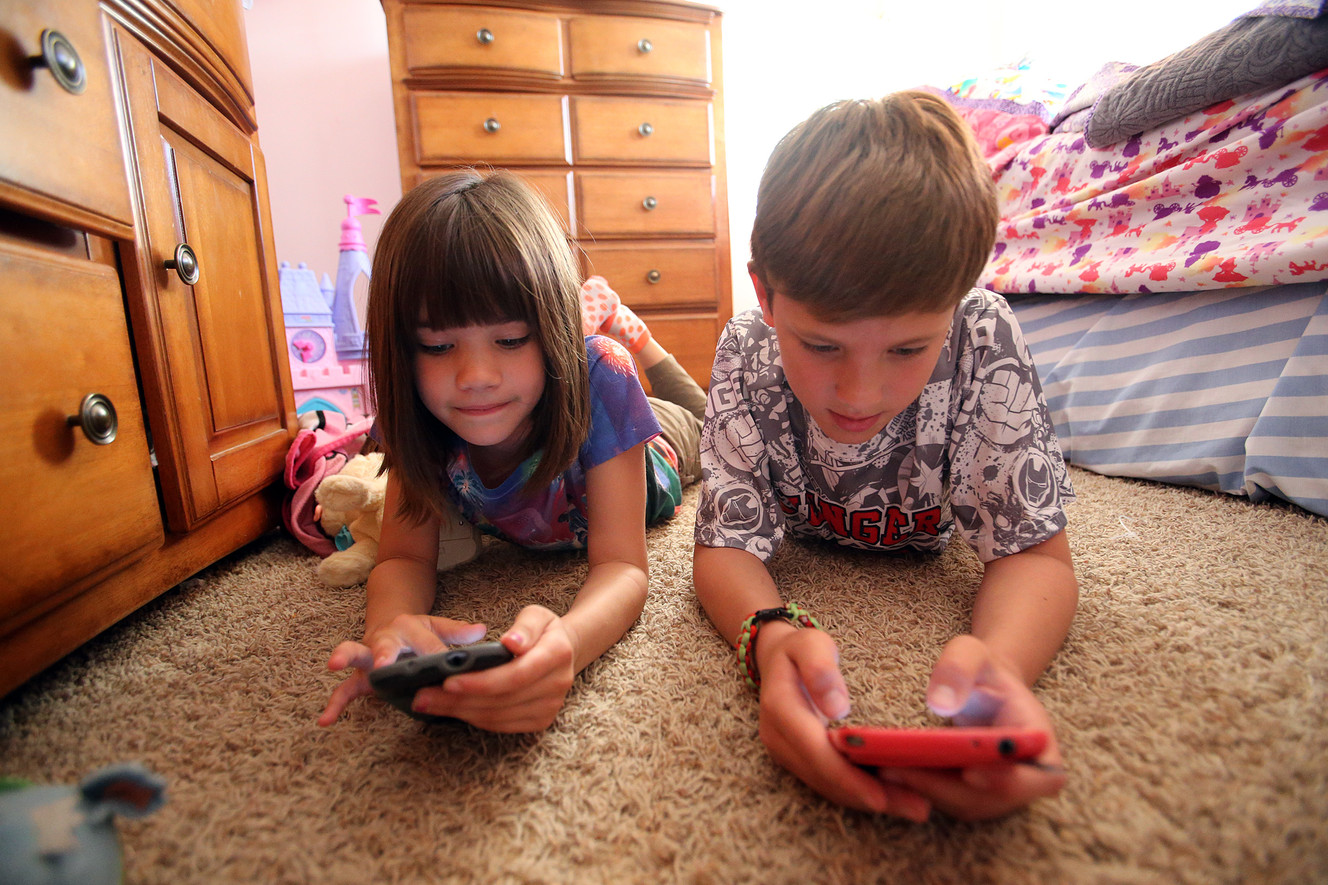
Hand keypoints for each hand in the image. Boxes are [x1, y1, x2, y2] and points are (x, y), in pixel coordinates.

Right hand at [317, 615, 486, 725]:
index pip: (426, 643)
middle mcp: (386, 639)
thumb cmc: (417, 631)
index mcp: (410, 627)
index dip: (436, 654)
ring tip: (335, 665)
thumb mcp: (437, 627)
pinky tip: (326, 721)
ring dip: (346, 658)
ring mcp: (369, 657)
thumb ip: (457, 631)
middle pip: (384, 643)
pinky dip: (335, 705)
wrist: (389, 623)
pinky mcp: (360, 676)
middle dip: (384, 653)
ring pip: (355, 655)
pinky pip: (345, 690)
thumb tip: (480, 631)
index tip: (445, 664)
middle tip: (383, 663)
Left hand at [410, 605, 575, 732]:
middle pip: (502, 699)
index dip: (481, 682)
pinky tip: (451, 710)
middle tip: (423, 695)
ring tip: (428, 702)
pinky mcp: (540, 721)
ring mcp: (550, 706)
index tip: (449, 681)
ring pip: (498, 716)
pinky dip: (473, 719)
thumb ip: (526, 626)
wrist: (564, 651)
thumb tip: (513, 643)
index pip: (515, 674)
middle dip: (459, 700)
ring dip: (460, 712)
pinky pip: (501, 725)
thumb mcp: (537, 615)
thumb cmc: (542, 630)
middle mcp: (557, 684)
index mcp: (557, 654)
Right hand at [756, 624, 931, 821]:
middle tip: (917, 807)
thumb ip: (820, 669)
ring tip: (913, 805)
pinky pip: (827, 781)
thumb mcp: (810, 643)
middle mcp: (778, 737)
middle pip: (824, 778)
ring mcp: (786, 751)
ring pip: (826, 786)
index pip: (815, 752)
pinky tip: (891, 796)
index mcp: (780, 709)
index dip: (847, 777)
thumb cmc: (801, 647)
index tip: (880, 796)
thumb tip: (837, 707)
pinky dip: (858, 792)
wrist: (778, 657)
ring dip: (867, 800)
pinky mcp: (798, 758)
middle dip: (867, 797)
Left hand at [881, 634, 1066, 820]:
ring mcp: (999, 791)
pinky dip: (918, 789)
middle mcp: (1027, 777)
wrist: (979, 684)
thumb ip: (958, 668)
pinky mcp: (972, 795)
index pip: (1039, 777)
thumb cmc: (981, 666)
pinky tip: (886, 771)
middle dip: (945, 786)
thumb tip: (941, 702)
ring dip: (925, 791)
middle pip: (992, 797)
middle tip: (898, 769)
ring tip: (883, 768)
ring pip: (965, 804)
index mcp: (1040, 743)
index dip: (1008, 780)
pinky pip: (947, 799)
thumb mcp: (971, 652)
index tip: (970, 772)